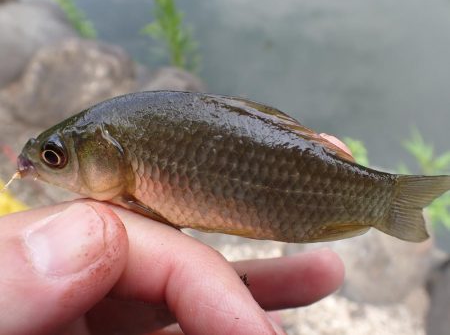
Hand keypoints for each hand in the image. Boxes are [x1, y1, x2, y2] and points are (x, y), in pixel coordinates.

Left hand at [0, 201, 343, 334]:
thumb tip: (87, 236)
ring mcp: (98, 326)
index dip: (209, 279)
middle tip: (316, 275)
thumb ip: (4, 277)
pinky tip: (264, 327)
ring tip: (316, 274)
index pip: (141, 242)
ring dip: (253, 292)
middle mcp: (76, 289)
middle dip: (248, 274)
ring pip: (184, 303)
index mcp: (42, 262)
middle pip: (175, 264)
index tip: (257, 333)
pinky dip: (216, 328)